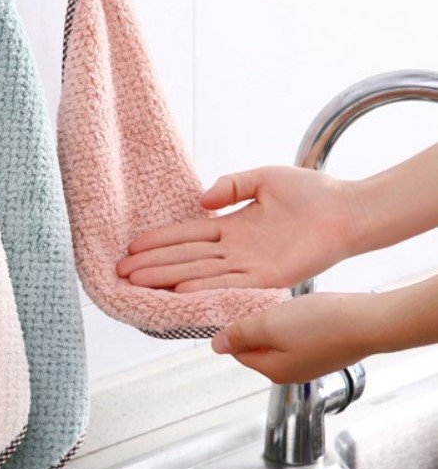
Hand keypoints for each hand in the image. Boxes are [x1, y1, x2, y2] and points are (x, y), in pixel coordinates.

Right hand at [116, 166, 363, 291]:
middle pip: (185, 257)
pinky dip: (203, 288)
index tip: (132, 247)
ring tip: (139, 283)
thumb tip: (200, 201)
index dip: (159, 241)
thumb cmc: (311, 192)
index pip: (186, 235)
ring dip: (168, 278)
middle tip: (122, 272)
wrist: (347, 210)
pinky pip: (228, 283)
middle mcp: (235, 249)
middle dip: (153, 264)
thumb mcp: (261, 178)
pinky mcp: (267, 276)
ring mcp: (249, 264)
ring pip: (199, 272)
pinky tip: (178, 290)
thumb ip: (230, 186)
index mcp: (231, 226)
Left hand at [211, 291, 377, 383]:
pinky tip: (303, 310)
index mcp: (273, 370)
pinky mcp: (325, 350)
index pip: (239, 352)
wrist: (369, 322)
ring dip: (276, 322)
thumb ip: (241, 335)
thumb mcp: (270, 325)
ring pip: (279, 339)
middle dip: (256, 326)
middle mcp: (291, 372)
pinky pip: (299, 335)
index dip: (235, 329)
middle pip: (258, 347)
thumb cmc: (322, 325)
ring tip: (283, 306)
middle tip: (261, 304)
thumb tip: (217, 346)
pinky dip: (295, 322)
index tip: (237, 310)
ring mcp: (310, 362)